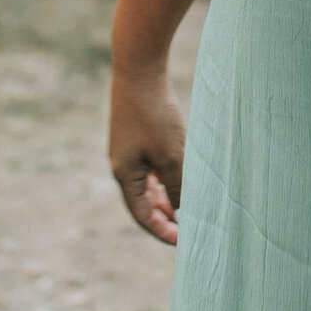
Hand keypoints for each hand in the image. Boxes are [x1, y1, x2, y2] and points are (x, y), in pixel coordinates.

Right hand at [110, 61, 185, 245]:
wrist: (139, 67)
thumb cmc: (154, 113)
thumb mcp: (171, 155)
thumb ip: (178, 187)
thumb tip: (183, 212)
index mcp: (124, 175)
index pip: (142, 216)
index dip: (162, 231)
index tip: (184, 242)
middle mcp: (121, 164)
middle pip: (142, 202)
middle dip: (165, 217)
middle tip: (189, 229)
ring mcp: (127, 148)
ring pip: (147, 184)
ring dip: (166, 197)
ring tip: (188, 207)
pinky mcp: (135, 133)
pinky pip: (150, 165)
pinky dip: (164, 177)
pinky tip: (180, 176)